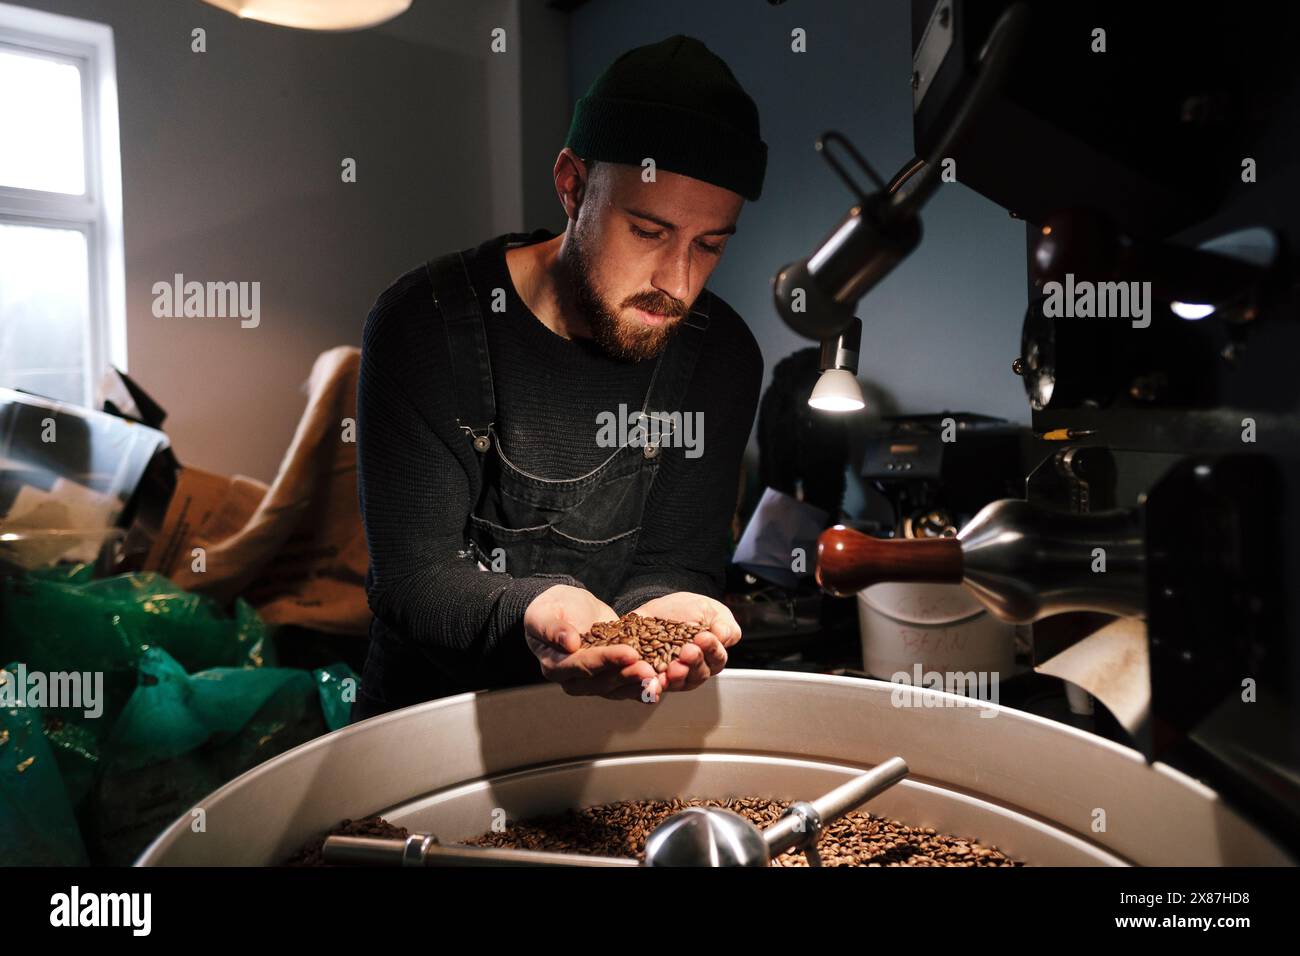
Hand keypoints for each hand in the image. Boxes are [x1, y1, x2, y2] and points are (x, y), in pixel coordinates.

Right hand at [524, 585, 658, 700]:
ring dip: (639, 686)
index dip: (606, 660)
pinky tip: (662, 684)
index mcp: (555, 667)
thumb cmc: (550, 609)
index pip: (582, 666)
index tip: (629, 652)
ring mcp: (593, 681)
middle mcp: (574, 680)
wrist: (566, 608)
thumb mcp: (544, 614)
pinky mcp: (610, 677)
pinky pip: (627, 686)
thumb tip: (569, 643)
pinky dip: (644, 686)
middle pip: (602, 683)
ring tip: (659, 680)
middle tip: (650, 669)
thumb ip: (553, 629)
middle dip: (627, 676)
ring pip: (617, 689)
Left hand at [629, 592, 740, 692]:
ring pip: (677, 683)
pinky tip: (652, 678)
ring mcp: (671, 676)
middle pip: (698, 674)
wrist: (656, 608)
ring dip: (675, 678)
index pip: (717, 658)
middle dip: (693, 663)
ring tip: (672, 669)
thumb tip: (723, 636)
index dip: (712, 649)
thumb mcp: (709, 610)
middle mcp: (693, 670)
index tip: (704, 637)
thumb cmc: (687, 610)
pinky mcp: (650, 675)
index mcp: (711, 656)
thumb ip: (724, 624)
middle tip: (687, 651)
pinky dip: (651, 684)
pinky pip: (652, 685)